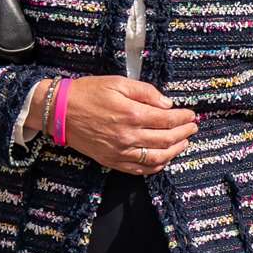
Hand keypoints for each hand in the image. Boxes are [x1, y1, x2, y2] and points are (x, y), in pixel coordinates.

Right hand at [55, 76, 197, 173]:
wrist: (59, 111)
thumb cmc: (88, 92)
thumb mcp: (118, 82)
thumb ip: (145, 92)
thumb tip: (167, 104)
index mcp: (131, 114)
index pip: (167, 120)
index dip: (183, 118)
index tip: (192, 114)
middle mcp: (128, 136)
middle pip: (166, 139)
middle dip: (184, 133)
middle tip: (193, 127)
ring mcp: (120, 152)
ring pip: (156, 158)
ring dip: (174, 151)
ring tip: (183, 143)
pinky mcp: (111, 161)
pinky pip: (139, 170)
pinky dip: (155, 167)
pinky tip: (163, 160)